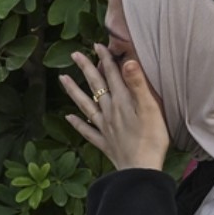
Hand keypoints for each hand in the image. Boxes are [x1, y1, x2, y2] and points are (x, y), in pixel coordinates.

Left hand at [60, 44, 169, 171]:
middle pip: (95, 86)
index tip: (97, 45)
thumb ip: (138, 84)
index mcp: (122, 102)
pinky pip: (87, 131)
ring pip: (85, 105)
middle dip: (86, 68)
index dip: (105, 59)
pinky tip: (68, 117)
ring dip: (74, 91)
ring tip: (62, 79)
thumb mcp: (150, 109)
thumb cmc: (152, 140)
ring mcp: (105, 128)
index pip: (111, 75)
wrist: (141, 169)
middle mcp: (109, 112)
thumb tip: (127, 61)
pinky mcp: (104, 143)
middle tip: (74, 54)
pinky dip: (77, 123)